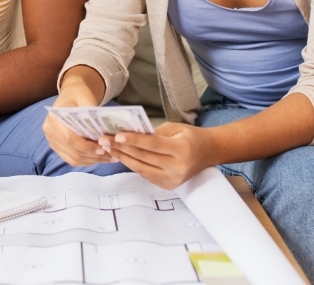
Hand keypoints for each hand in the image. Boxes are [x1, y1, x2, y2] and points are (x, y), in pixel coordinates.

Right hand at [43, 69, 114, 166]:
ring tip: (110, 157)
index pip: (69, 139)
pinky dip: (87, 161)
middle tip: (112, 155)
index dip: (86, 147)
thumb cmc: (79, 94)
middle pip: (72, 152)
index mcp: (54, 119)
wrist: (72, 94)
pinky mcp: (58, 148)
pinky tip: (100, 158)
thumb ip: (91, 110)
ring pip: (73, 159)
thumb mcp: (86, 97)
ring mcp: (52, 142)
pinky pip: (72, 159)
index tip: (103, 148)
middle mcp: (50, 133)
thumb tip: (100, 130)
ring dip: (92, 161)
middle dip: (93, 156)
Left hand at [102, 122, 216, 189]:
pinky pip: (146, 175)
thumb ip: (155, 132)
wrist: (209, 153)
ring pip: (141, 169)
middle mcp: (178, 168)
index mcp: (182, 150)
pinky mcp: (168, 186)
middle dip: (122, 148)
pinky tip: (122, 156)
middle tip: (104, 140)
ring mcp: (173, 180)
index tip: (117, 135)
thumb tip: (130, 133)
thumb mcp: (176, 128)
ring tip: (108, 148)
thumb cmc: (192, 137)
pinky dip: (133, 165)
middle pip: (144, 158)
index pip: (153, 145)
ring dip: (123, 158)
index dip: (133, 140)